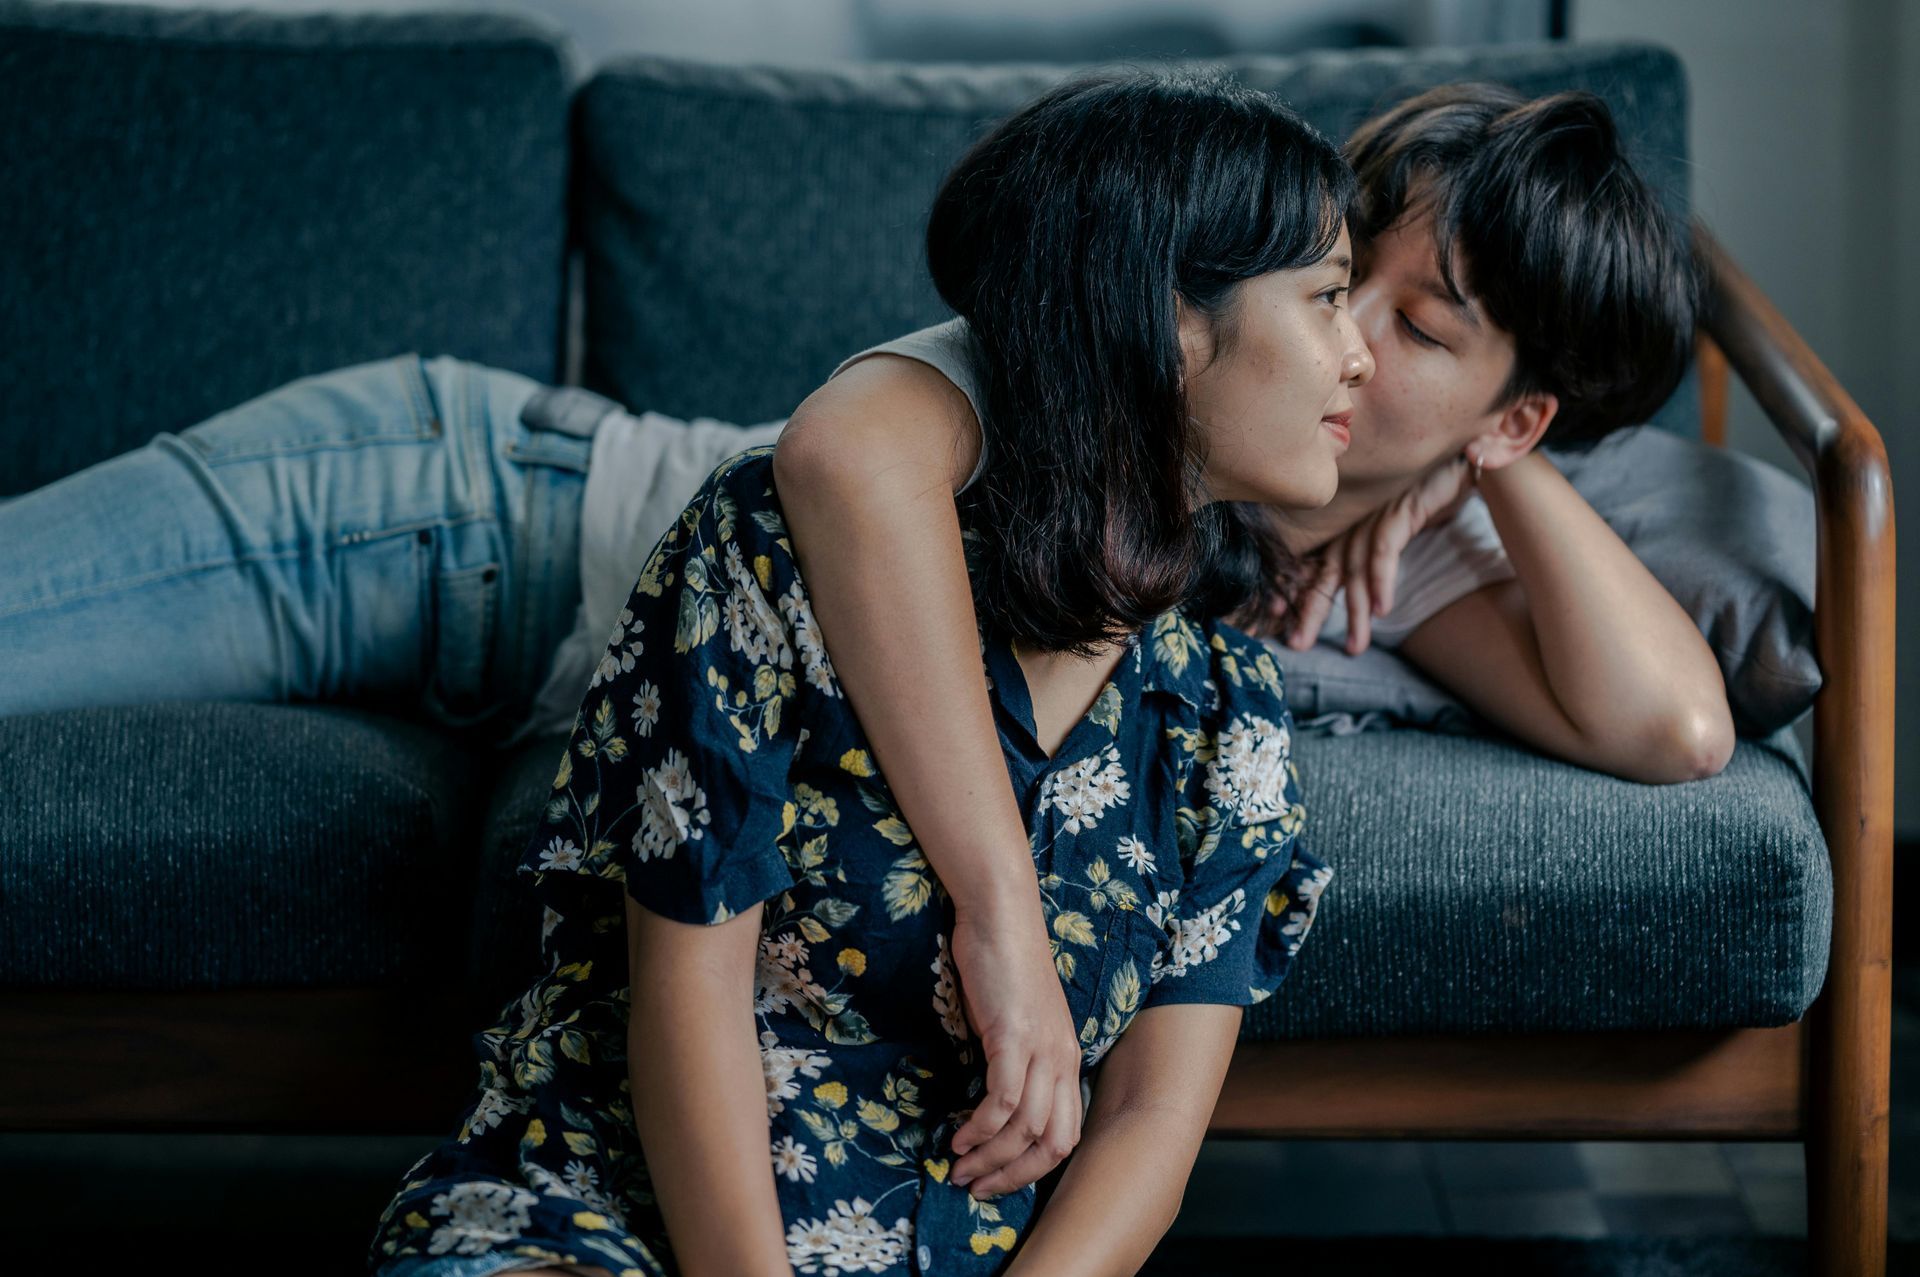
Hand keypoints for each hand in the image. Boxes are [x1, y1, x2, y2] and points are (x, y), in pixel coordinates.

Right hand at [943, 894, 1084, 1198]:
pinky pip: (1002, 1100)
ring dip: (990, 1158)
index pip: (1066, 1134)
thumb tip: (992, 1103)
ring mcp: (1043, 1048)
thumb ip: (1016, 1060)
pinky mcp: (1015, 1036)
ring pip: (1027, 1129)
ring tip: (959, 1168)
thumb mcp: (1018, 1021)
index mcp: (1067, 1059)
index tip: (997, 1180)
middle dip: (1015, 1176)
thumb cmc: (1003, 963)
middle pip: (1054, 1144)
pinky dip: (980, 1127)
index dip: (1033, 1169)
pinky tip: (957, 1135)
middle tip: (976, 1187)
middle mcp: (1063, 1059)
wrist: (1000, 912)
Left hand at [1267, 452, 1477, 654]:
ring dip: (1354, 610)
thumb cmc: (1433, 491)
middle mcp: (1358, 521)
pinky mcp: (1403, 507)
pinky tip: (1382, 609)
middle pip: (1329, 570)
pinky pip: (1386, 548)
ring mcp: (1377, 513)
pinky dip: (1382, 579)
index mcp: (1353, 526)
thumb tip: (1369, 599)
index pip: (1321, 566)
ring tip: (1354, 646)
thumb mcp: (1403, 525)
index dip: (1300, 595)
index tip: (1279, 623)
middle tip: (1296, 644)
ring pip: (1356, 567)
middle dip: (1311, 610)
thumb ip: (1380, 555)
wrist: (1466, 454)